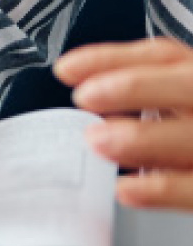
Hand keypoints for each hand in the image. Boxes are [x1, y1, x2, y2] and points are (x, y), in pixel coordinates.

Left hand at [56, 38, 192, 209]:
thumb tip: (84, 86)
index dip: (112, 59)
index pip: (163, 55)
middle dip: (134, 88)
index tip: (65, 69)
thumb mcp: (176, 94)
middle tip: (85, 97)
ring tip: (99, 142)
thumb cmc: (191, 119)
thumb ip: (145, 88)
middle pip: (187, 87)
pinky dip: (164, 190)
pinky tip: (128, 190)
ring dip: (144, 139)